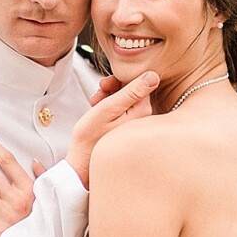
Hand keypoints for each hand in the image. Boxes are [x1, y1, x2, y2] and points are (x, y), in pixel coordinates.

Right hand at [67, 71, 158, 186]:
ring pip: (127, 98)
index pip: (141, 82)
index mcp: (143, 111)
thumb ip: (131, 92)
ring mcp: (138, 123)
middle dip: (115, 87)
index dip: (121, 79)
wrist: (82, 161)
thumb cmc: (91, 137)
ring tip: (96, 103)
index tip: (105, 86)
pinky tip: (99, 110)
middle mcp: (145, 118)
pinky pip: (123, 109)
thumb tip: (154, 75)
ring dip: (110, 96)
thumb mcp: (108, 108)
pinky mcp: (129, 127)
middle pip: (134, 89)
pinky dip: (110, 105)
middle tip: (99, 93)